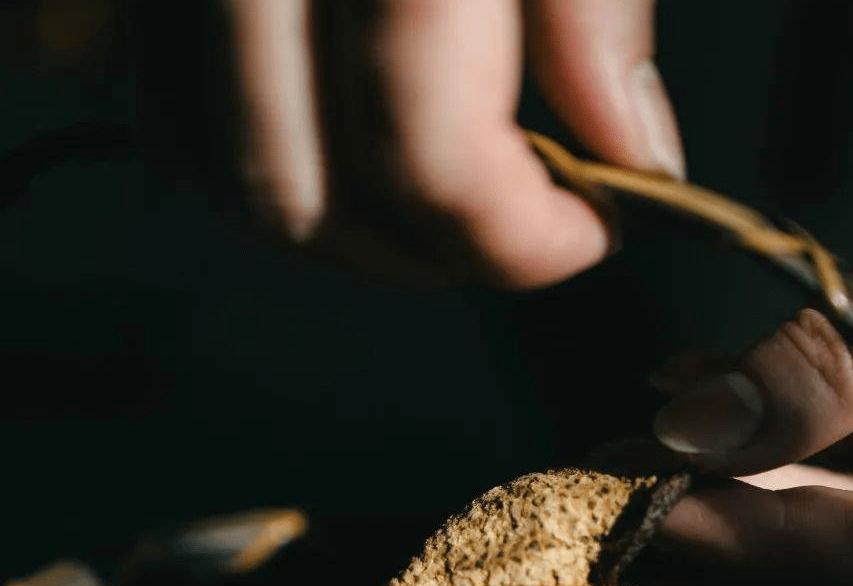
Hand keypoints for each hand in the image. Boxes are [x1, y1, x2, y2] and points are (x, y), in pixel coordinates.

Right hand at [214, 0, 682, 285]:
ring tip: (445, 196)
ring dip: (354, 234)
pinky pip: (176, 131)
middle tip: (523, 224)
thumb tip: (635, 160)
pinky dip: (269, 176)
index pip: (429, 159)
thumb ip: (594, 15)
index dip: (521, 238)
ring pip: (235, 186)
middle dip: (436, 252)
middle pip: (312, 202)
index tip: (594, 233)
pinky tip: (350, 160)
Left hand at [651, 9, 852, 585]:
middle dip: (739, 544)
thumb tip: (692, 435)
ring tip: (626, 462)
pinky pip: (845, 445)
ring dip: (731, 495)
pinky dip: (763, 430)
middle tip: (617, 511)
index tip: (660, 518)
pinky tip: (686, 393)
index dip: (783, 549)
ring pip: (847, 514)